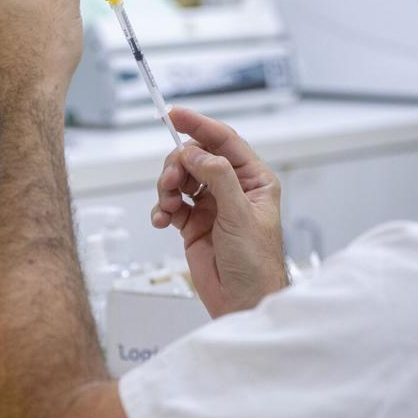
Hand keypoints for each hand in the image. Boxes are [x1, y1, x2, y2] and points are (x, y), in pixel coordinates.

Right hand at [152, 108, 287, 317]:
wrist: (243, 301)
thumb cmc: (256, 264)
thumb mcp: (240, 216)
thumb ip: (219, 180)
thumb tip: (197, 154)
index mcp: (254, 180)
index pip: (225, 142)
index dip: (199, 126)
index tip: (175, 115)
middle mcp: (232, 188)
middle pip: (196, 158)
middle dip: (177, 166)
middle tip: (170, 182)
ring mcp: (212, 205)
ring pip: (180, 179)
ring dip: (167, 188)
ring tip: (167, 207)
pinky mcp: (194, 224)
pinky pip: (171, 204)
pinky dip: (162, 209)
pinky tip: (161, 220)